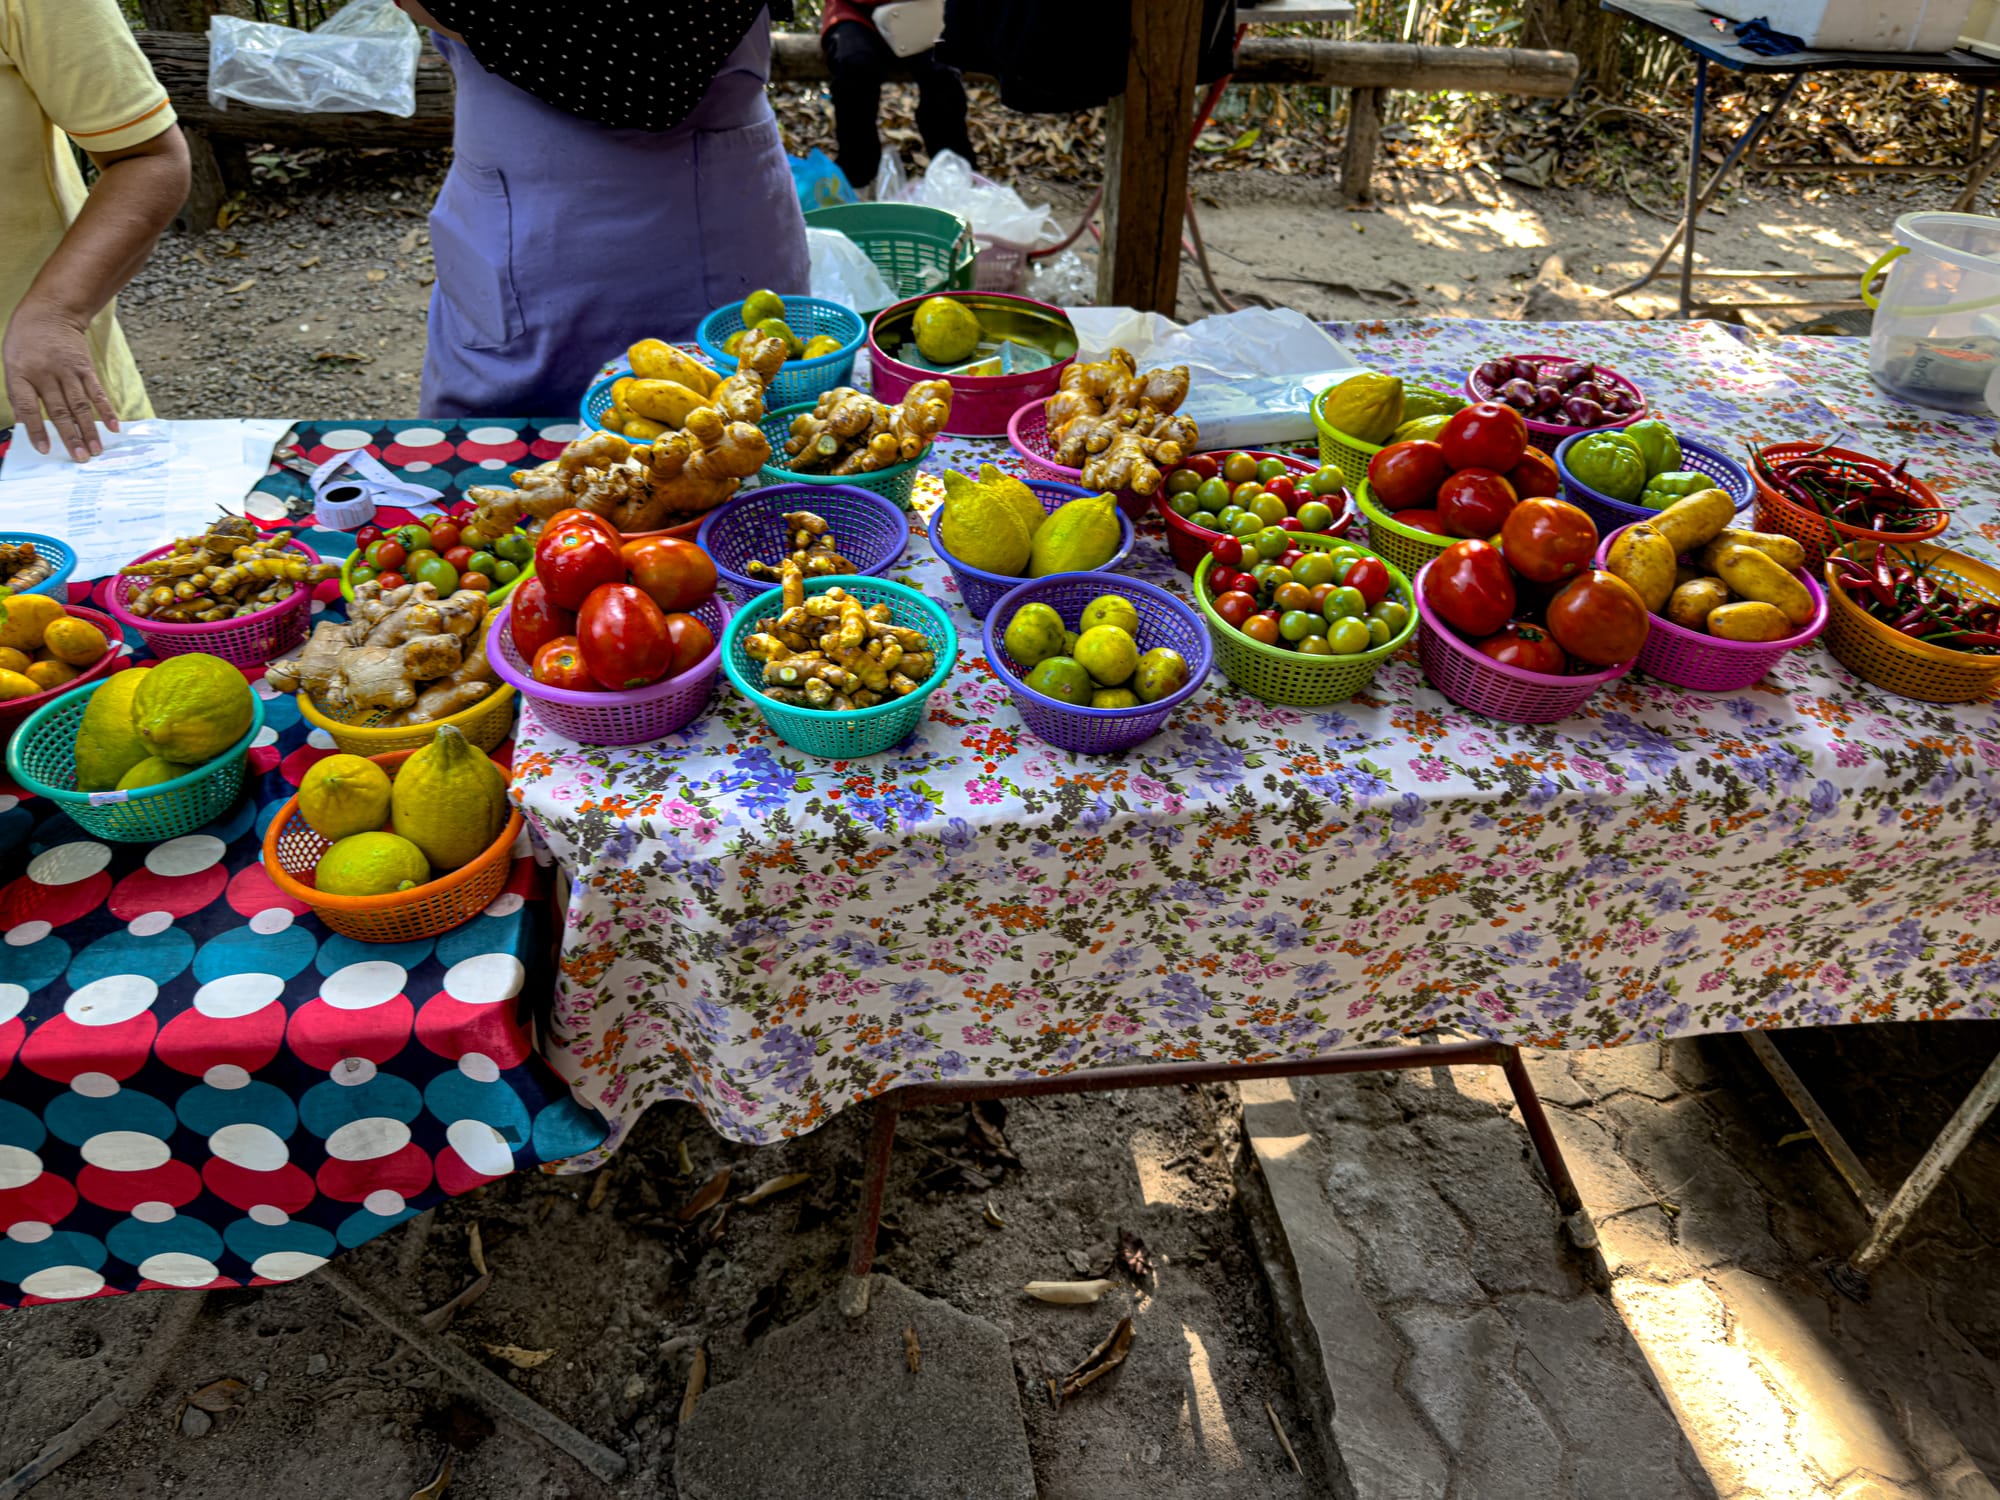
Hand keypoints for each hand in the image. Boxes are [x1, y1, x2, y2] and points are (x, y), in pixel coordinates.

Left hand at [3, 297, 117, 461]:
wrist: (49, 312)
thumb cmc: (26, 342)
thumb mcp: (11, 364)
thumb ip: (19, 394)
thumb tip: (27, 426)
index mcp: (20, 374)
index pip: (28, 408)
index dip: (37, 430)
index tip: (45, 451)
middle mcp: (45, 374)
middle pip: (59, 411)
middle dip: (70, 437)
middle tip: (80, 458)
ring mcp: (67, 370)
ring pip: (80, 406)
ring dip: (89, 430)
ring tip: (96, 450)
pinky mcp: (85, 368)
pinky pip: (97, 392)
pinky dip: (106, 410)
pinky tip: (113, 426)